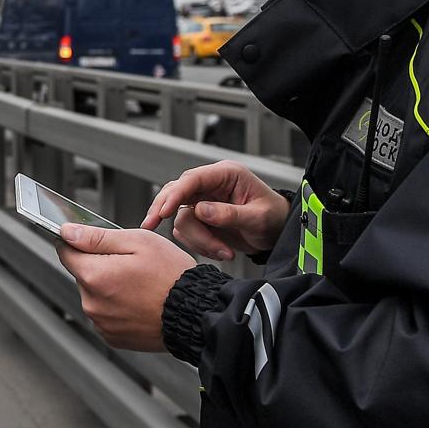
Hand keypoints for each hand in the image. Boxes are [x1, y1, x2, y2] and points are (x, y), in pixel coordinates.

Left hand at [53, 225, 192, 351]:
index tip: (93, 241)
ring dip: (108, 288)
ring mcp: (101, 323)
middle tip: (130, 264)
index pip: (65, 252)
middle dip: (99, 265)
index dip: (78, 242)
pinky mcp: (112, 337)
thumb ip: (97, 237)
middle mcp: (92, 303)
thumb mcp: (137, 242)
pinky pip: (106, 315)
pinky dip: (117, 307)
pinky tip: (139, 302)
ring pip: (94, 295)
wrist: (194, 313)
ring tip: (139, 286)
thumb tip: (67, 232)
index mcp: (94, 275)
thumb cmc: (171, 276)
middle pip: (82, 274)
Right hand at [142, 160, 291, 262]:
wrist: (278, 234)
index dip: (174, 194)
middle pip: (175, 192)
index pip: (191, 179)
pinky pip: (187, 232)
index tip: (162, 211)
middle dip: (162, 210)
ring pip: (181, 218)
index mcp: (225, 175)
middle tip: (150, 225)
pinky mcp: (201, 219)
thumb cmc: (274, 218)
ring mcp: (203, 202)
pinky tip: (219, 251)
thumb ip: (229, 214)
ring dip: (198, 239)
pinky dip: (200, 245)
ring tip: (223, 252)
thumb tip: (199, 211)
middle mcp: (210, 186)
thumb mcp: (257, 217)